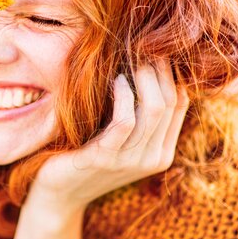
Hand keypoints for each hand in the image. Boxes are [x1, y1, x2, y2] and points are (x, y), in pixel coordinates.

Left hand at [30, 59, 189, 211]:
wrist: (57, 193)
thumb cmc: (85, 154)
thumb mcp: (118, 136)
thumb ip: (136, 113)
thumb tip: (146, 65)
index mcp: (161, 152)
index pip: (180, 102)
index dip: (170, 71)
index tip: (153, 47)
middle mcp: (153, 159)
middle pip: (170, 101)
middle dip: (158, 68)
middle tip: (141, 45)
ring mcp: (131, 161)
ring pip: (154, 108)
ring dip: (143, 76)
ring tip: (129, 57)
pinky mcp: (104, 158)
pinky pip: (125, 121)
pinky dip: (124, 95)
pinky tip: (116, 80)